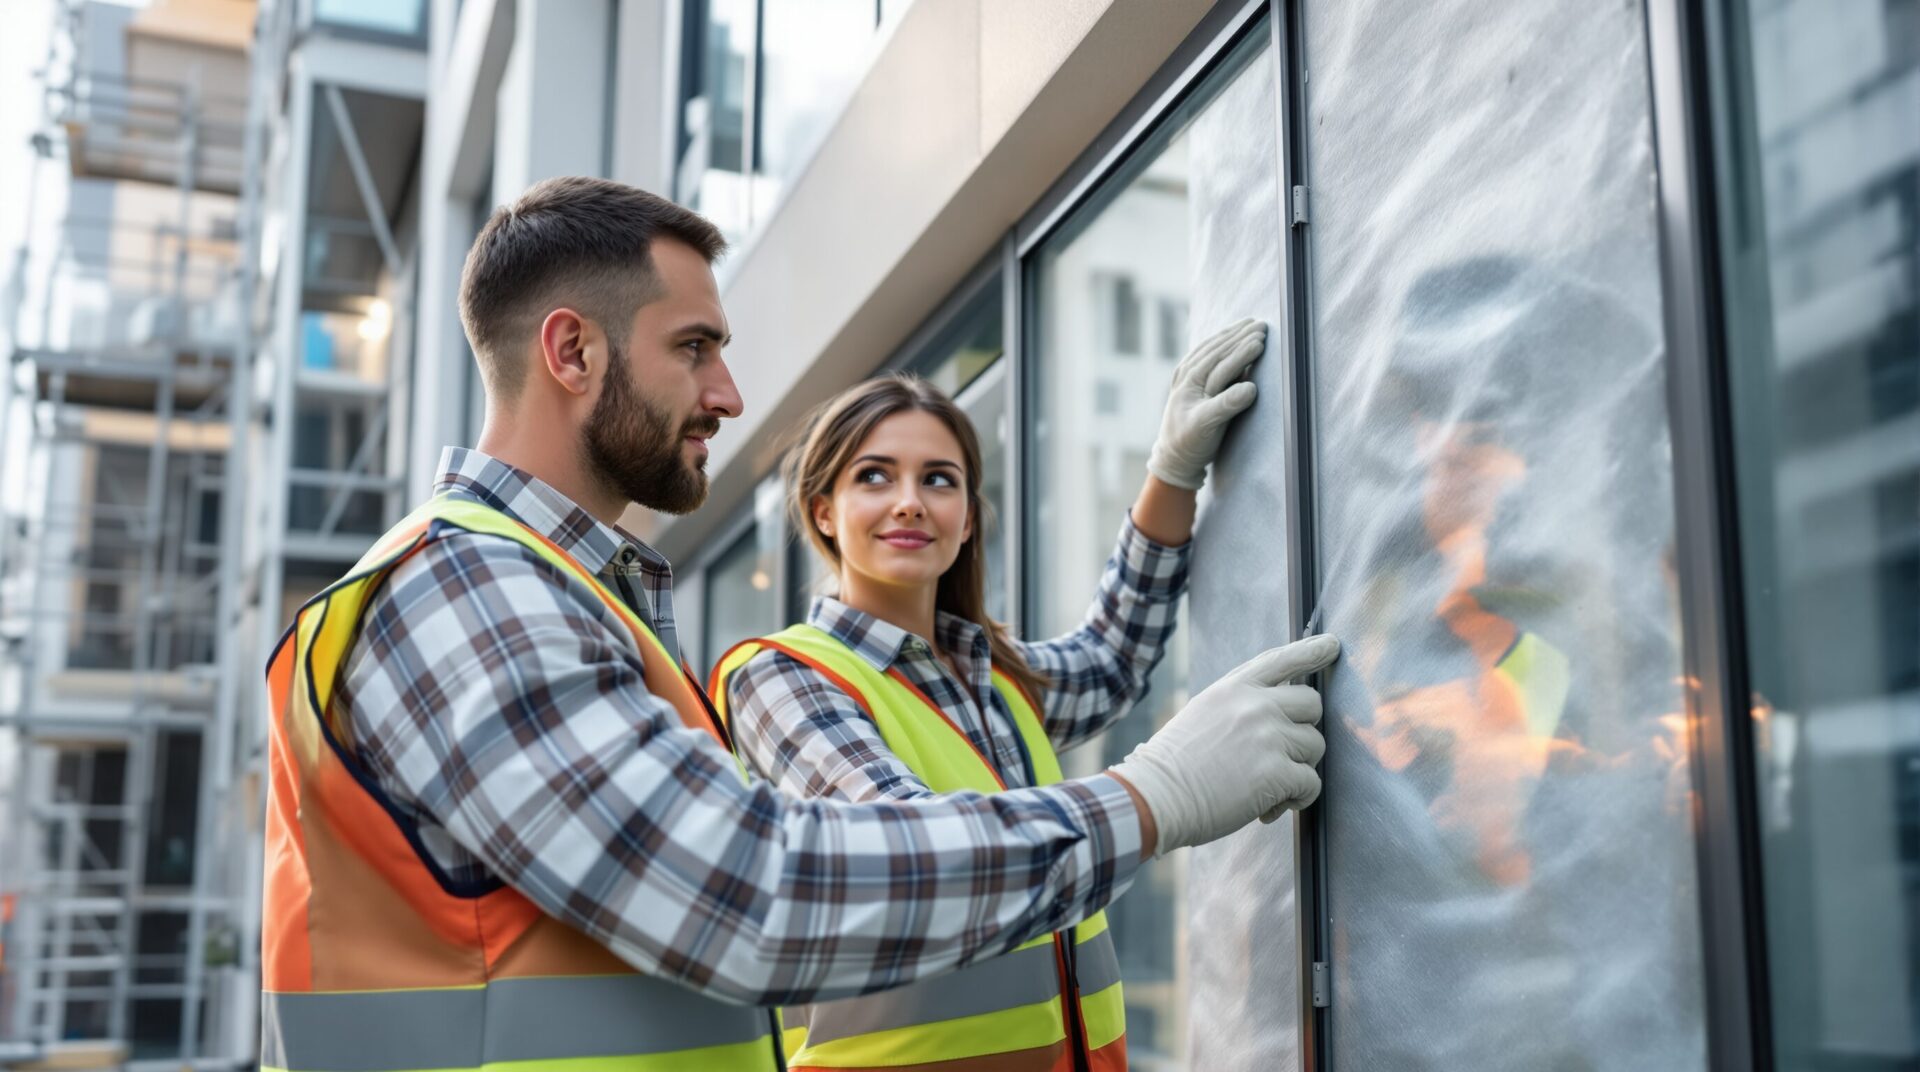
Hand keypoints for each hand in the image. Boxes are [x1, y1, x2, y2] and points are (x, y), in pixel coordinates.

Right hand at [1108, 634, 1337, 855]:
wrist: (1155, 795)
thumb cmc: (1172, 764)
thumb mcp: (1202, 713)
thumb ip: (1239, 706)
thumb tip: (1278, 717)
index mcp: (1233, 688)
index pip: (1281, 660)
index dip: (1310, 651)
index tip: (1332, 645)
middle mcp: (1256, 705)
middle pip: (1312, 704)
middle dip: (1305, 730)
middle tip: (1284, 755)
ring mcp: (1269, 737)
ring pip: (1315, 746)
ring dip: (1299, 769)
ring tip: (1270, 789)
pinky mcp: (1277, 772)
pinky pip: (1311, 784)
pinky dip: (1297, 800)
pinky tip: (1270, 809)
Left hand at [1145, 318, 1267, 490]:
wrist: (1173, 457)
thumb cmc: (1190, 443)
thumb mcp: (1207, 427)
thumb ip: (1226, 406)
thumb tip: (1250, 388)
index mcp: (1191, 383)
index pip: (1221, 362)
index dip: (1242, 350)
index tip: (1261, 338)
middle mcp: (1187, 375)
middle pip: (1218, 350)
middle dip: (1240, 336)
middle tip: (1262, 324)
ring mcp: (1186, 376)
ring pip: (1212, 349)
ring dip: (1231, 335)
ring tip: (1250, 324)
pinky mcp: (1189, 379)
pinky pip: (1207, 354)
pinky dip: (1220, 343)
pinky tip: (1229, 336)